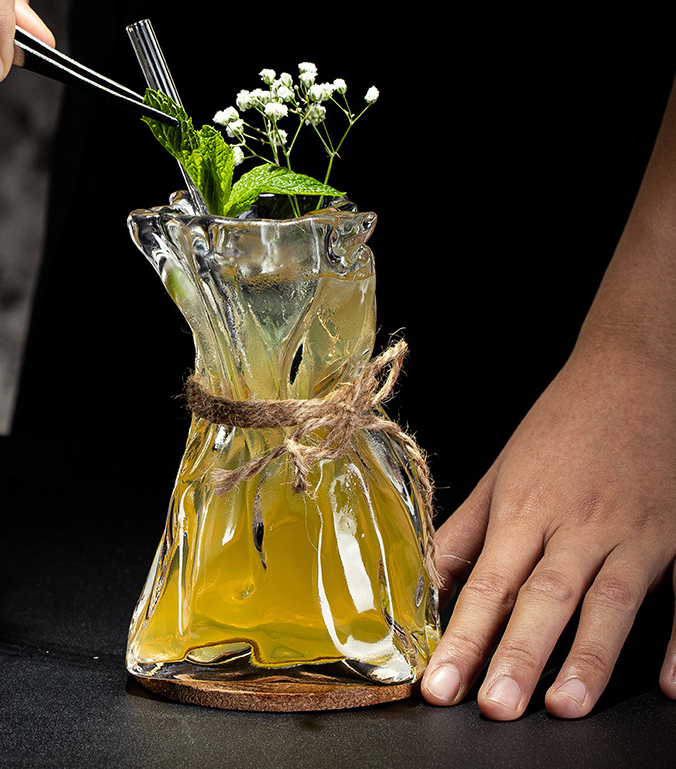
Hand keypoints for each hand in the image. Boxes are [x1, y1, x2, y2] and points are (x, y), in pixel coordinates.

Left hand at [421, 329, 675, 718]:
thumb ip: (468, 528)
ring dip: (588, 657)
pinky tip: (672, 684)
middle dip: (518, 656)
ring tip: (562, 706)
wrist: (631, 372)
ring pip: (610, 602)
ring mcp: (634, 532)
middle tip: (494, 708)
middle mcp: (577, 524)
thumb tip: (430, 579)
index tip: (438, 683)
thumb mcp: (503, 469)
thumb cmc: (560, 424)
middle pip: (544, 598)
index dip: (461, 636)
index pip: (488, 582)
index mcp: (526, 508)